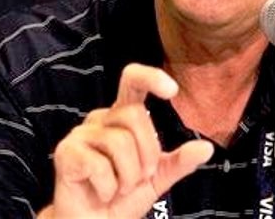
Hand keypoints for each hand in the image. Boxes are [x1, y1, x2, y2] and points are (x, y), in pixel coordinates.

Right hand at [38, 63, 213, 218]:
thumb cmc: (123, 198)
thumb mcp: (158, 179)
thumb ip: (180, 162)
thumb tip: (207, 148)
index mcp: (123, 117)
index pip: (133, 81)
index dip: (151, 77)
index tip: (172, 90)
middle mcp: (102, 118)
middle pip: (135, 115)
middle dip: (147, 153)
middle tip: (140, 177)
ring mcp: (81, 134)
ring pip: (120, 142)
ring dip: (129, 176)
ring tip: (120, 188)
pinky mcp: (66, 153)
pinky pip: (99, 165)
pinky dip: (108, 187)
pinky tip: (103, 192)